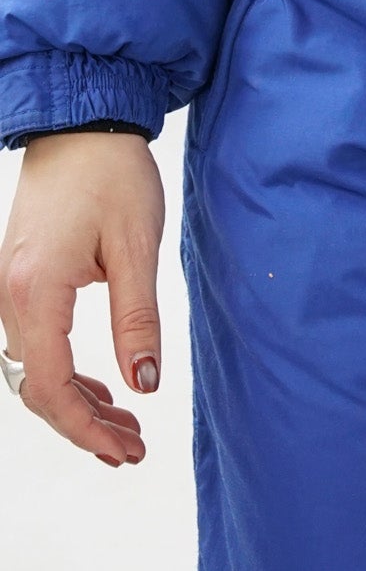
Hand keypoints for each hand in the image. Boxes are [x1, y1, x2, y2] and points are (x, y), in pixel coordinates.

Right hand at [0, 131, 163, 466]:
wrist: (81, 121)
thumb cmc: (111, 174)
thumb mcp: (136, 246)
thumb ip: (137, 319)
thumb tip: (146, 383)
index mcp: (34, 293)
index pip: (52, 387)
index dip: (88, 428)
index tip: (128, 449)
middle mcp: (8, 297)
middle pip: (36, 388)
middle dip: (83, 426)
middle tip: (133, 448)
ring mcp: (8, 288)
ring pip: (33, 369)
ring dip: (75, 403)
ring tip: (124, 426)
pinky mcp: (19, 278)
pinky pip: (34, 343)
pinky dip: (64, 372)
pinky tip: (102, 386)